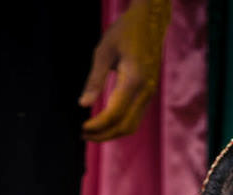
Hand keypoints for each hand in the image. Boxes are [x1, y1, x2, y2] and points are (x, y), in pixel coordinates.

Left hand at [79, 0, 165, 141]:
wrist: (150, 21)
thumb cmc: (125, 31)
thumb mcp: (104, 52)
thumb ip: (94, 80)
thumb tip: (83, 104)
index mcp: (134, 80)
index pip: (114, 114)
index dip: (97, 125)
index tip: (81, 128)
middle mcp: (145, 91)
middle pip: (125, 126)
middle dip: (103, 135)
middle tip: (83, 135)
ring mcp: (149, 93)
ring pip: (132, 125)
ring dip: (111, 133)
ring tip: (92, 132)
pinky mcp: (148, 93)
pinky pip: (135, 117)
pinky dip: (120, 125)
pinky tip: (105, 122)